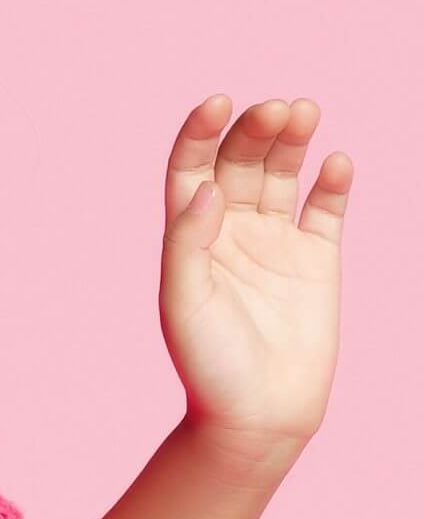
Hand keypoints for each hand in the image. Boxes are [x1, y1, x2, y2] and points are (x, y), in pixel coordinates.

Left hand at [159, 95, 350, 480]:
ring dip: (292, 141)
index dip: (201, 131)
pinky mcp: (318, 259)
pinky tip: (337, 162)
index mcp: (189, 233)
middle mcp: (231, 228)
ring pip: (283, 174)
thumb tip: (207, 187)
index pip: (192, 166)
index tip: (218, 103)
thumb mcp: (182, 300)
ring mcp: (276, 241)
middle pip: (241, 162)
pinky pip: (326, 210)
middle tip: (276, 109)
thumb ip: (188, 241)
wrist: (258, 414)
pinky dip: (332, 183)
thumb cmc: (208, 362)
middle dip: (255, 131)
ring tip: (304, 111)